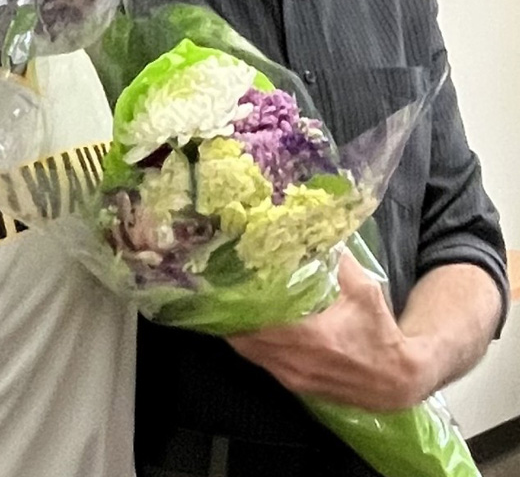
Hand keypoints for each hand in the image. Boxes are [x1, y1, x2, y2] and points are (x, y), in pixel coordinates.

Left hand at [227, 253, 434, 410]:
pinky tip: (248, 327)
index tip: (223, 286)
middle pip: (245, 340)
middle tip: (220, 292)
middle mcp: (297, 361)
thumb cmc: (381, 335)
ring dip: (238, 332)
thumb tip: (322, 232)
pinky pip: (263, 364)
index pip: (259, 324)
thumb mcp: (365, 292)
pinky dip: (252, 347)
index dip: (237, 306)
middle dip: (231, 317)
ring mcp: (294, 378)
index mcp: (312, 337)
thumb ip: (342, 263)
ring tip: (230, 306)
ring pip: (251, 354)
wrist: (398, 382)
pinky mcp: (296, 386)